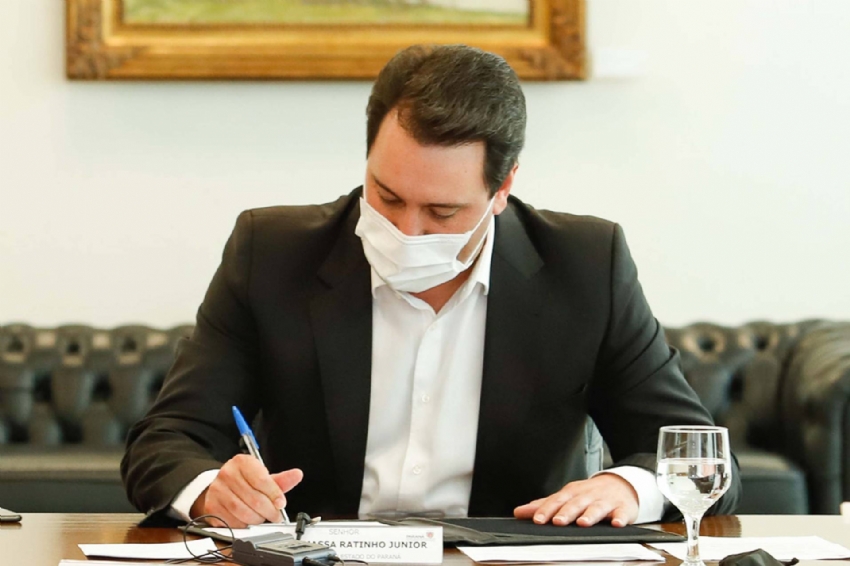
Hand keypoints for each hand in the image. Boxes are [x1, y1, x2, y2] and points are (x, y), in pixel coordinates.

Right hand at [191, 454, 302, 527]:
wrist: (222, 485)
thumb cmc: (245, 480)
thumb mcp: (263, 476)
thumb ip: (281, 479)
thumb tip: (297, 475)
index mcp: (242, 462)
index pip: (261, 480)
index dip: (274, 495)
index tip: (281, 504)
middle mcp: (227, 474)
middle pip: (254, 499)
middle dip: (269, 511)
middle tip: (275, 515)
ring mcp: (217, 490)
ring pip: (243, 512)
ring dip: (257, 519)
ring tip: (262, 517)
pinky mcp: (211, 506)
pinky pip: (232, 522)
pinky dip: (244, 525)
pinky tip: (248, 520)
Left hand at [513, 474, 638, 526]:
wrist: (619, 485)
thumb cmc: (588, 494)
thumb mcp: (566, 497)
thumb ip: (544, 505)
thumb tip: (519, 512)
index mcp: (572, 493)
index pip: (556, 501)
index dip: (546, 510)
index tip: (537, 520)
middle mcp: (587, 495)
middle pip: (575, 503)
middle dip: (566, 512)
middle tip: (557, 521)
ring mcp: (606, 501)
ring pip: (597, 507)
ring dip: (590, 515)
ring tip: (583, 523)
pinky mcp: (623, 508)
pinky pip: (622, 513)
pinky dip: (620, 518)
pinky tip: (616, 523)